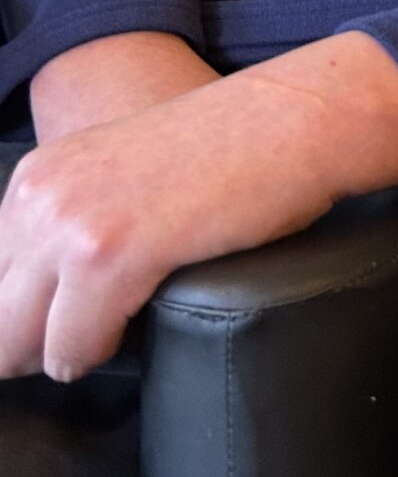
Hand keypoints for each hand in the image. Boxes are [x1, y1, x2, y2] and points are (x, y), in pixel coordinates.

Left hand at [0, 33, 397, 381]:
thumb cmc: (228, 151)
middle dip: (27, 344)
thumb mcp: (121, 172)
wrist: (291, 121)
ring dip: (59, 354)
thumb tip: (44, 296)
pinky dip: (94, 355)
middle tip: (80, 344)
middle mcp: (38, 195)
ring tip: (103, 340)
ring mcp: (69, 224)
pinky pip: (70, 348)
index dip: (21, 313)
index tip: (56, 325)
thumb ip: (75, 215)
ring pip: (17, 342)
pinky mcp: (110, 255)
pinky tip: (128, 333)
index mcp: (36, 175)